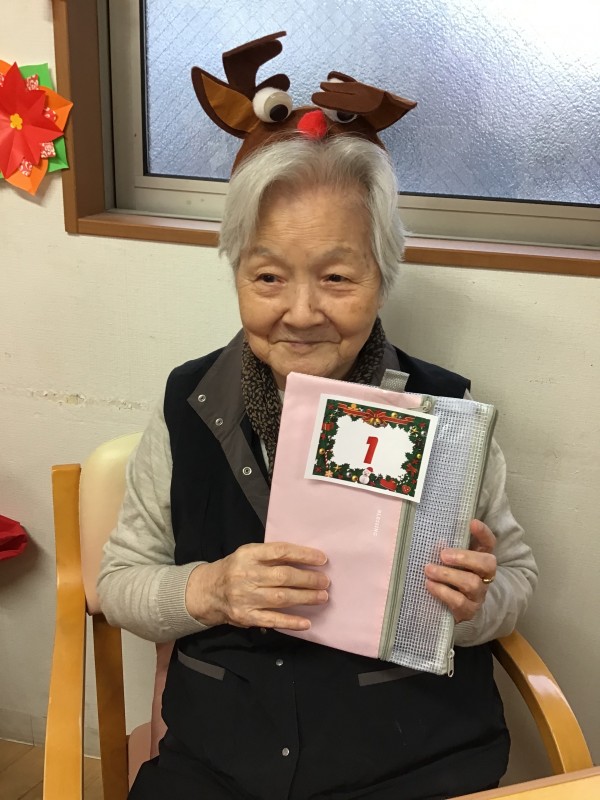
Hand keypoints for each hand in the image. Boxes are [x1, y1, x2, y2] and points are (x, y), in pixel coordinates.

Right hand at [185, 542, 328, 630]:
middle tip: (325, 581)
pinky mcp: (246, 616)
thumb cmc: (235, 569)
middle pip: (283, 576)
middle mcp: (246, 574)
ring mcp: (245, 597)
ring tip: (322, 597)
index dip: (303, 555)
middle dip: (308, 579)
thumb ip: (271, 556)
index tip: (322, 559)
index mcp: (248, 554)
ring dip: (305, 598)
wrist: (208, 591)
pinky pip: (272, 620)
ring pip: (281, 598)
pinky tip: (306, 622)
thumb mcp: (249, 554)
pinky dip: (291, 622)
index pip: (280, 551)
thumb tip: (306, 559)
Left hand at [424, 520, 496, 622]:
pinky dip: (442, 591)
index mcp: (481, 558)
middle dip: (464, 557)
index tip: (472, 523)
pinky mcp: (469, 610)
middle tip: (443, 555)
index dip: (483, 533)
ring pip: (471, 583)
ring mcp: (479, 594)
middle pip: (487, 564)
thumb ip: (447, 549)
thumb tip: (436, 540)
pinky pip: (459, 601)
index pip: (489, 543)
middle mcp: (485, 576)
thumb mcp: (451, 561)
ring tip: (429, 569)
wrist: (453, 607)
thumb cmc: (450, 576)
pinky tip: (429, 584)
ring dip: (448, 575)